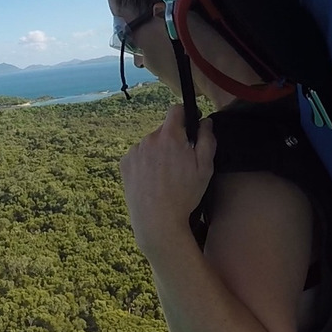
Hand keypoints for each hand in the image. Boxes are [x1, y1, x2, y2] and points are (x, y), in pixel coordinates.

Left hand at [120, 105, 214, 251]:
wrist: (157, 221)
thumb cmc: (184, 195)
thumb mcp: (205, 168)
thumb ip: (207, 140)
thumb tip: (205, 122)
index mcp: (170, 136)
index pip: (176, 110)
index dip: (185, 114)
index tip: (190, 124)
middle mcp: (149, 139)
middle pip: (164, 130)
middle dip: (173, 139)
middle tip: (181, 161)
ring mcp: (135, 151)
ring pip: (151, 144)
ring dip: (158, 152)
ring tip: (165, 176)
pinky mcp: (125, 163)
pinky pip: (138, 156)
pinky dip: (145, 163)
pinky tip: (152, 180)